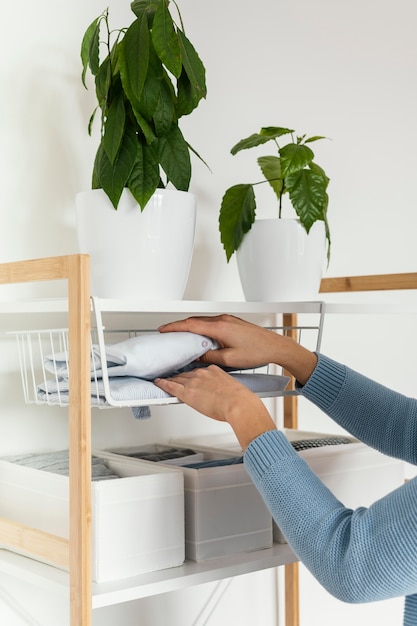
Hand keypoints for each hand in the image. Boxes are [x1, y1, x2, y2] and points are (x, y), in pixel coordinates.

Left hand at [154, 365, 276, 449]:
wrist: (238, 404)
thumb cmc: (239, 400)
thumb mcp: (232, 389)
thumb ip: (224, 389)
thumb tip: (223, 395)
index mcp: (214, 370)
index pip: (199, 371)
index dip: (192, 375)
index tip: (191, 378)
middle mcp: (203, 373)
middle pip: (186, 373)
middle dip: (180, 376)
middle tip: (173, 377)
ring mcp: (194, 381)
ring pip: (178, 379)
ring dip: (171, 379)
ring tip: (164, 380)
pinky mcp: (187, 392)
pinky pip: (171, 386)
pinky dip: (163, 383)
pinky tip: (158, 382)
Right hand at [158, 314, 316, 384]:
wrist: (275, 346)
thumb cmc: (257, 352)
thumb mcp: (229, 359)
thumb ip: (209, 356)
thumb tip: (197, 356)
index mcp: (219, 327)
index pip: (190, 324)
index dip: (174, 326)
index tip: (163, 329)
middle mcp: (223, 320)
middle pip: (194, 320)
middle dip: (179, 326)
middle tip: (167, 333)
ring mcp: (228, 319)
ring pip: (203, 321)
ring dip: (190, 326)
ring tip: (180, 336)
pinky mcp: (232, 322)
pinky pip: (211, 323)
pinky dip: (201, 327)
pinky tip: (199, 336)